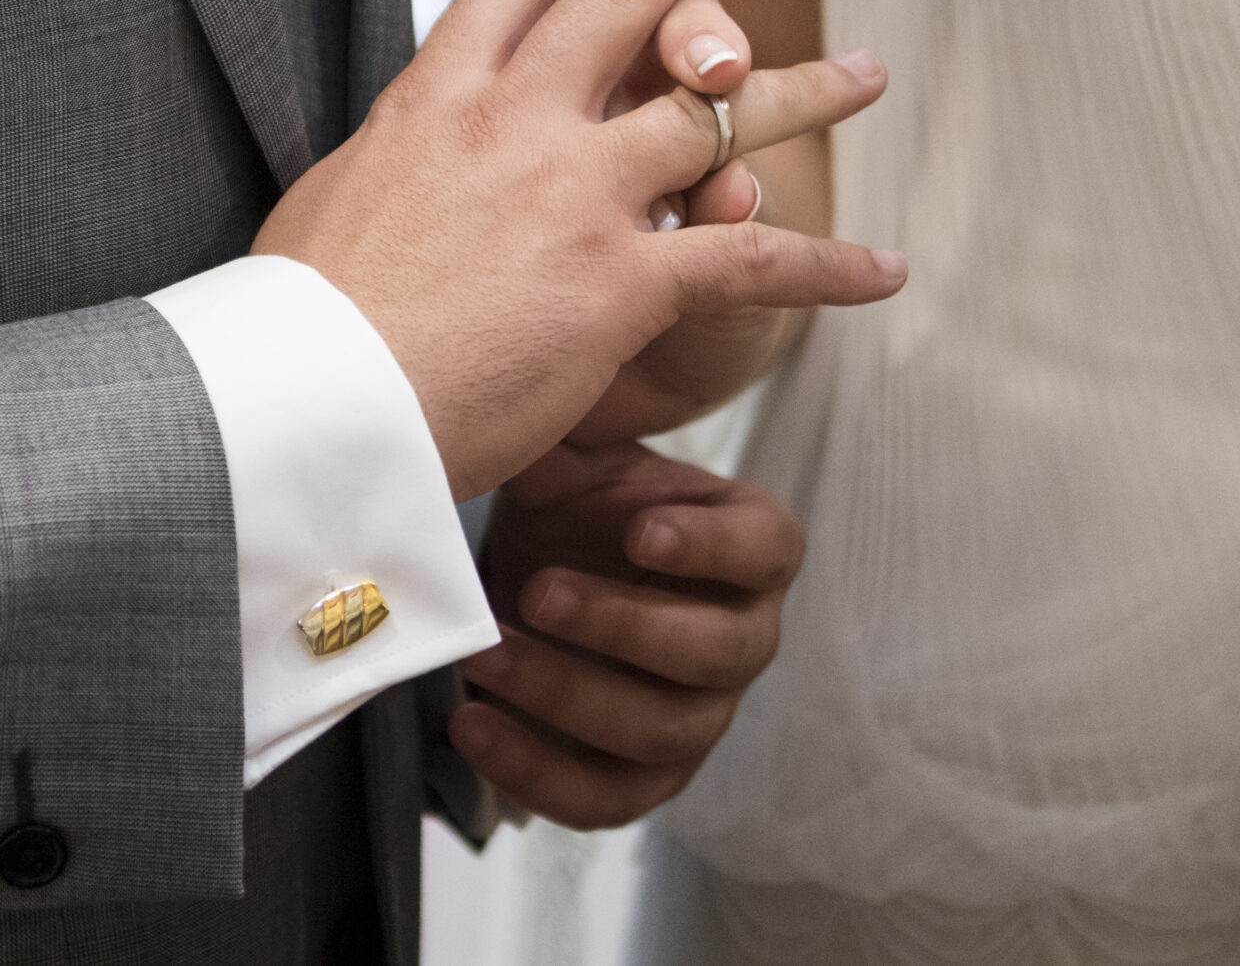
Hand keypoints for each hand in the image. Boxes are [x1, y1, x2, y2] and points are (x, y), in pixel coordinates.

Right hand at [253, 0, 904, 498]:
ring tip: (870, 70)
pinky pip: (748, 260)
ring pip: (715, 115)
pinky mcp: (620, 280)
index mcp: (434, 99)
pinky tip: (887, 268)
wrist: (309, 400)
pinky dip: (827, 267)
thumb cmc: (293, 325)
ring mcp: (575, 192)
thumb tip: (387, 169)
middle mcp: (515, 121)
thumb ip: (386, 170)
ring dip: (806, 91)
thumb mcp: (324, 205)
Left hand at [450, 440, 800, 827]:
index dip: (712, 546)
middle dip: (620, 626)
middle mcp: (746, 637)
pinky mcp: (651, 776)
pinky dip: (539, 774)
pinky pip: (611, 800)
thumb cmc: (584, 511)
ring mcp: (705, 715)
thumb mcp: (578, 467)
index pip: (765, 550)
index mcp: (753, 547)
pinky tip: (474, 727)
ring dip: (565, 697)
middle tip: (536, 593)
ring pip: (662, 731)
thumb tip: (524, 438)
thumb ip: (561, 454)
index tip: (640, 531)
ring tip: (483, 657)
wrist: (549, 571)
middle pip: (713, 652)